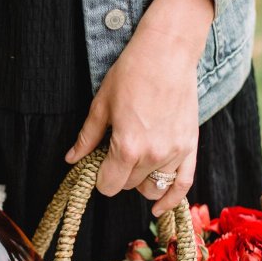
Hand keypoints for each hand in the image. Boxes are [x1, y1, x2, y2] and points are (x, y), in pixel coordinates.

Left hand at [65, 0, 213, 215]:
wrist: (167, 52)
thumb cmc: (131, 73)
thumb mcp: (101, 105)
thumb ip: (87, 137)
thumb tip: (71, 159)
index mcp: (127, 147)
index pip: (108, 185)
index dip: (99, 178)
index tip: (98, 165)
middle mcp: (153, 155)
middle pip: (128, 186)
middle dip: (118, 174)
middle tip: (116, 153)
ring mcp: (175, 153)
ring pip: (152, 187)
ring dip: (140, 181)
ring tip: (135, 162)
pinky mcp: (190, 146)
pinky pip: (183, 185)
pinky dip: (171, 200)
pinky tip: (158, 208)